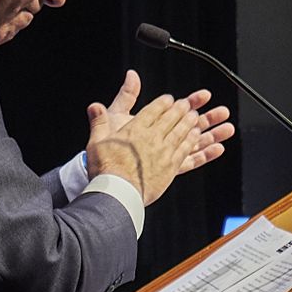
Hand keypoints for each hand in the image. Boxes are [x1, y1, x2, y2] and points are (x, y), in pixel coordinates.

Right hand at [85, 70, 222, 205]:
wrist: (118, 192)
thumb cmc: (105, 169)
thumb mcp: (96, 142)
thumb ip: (98, 122)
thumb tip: (94, 106)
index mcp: (135, 130)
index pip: (153, 110)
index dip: (163, 102)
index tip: (169, 99)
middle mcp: (152, 138)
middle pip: (170, 118)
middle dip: (180, 109)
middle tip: (186, 104)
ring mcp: (163, 152)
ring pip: (181, 132)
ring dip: (189, 122)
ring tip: (194, 116)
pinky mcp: (170, 167)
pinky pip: (185, 149)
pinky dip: (192, 140)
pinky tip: (196, 136)